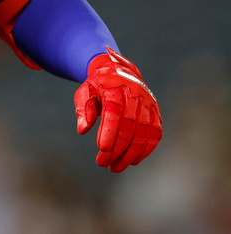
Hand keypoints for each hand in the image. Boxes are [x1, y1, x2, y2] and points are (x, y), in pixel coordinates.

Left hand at [74, 47, 161, 171]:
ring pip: (143, 133)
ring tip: (116, 167)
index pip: (113, 113)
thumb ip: (83, 108)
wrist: (118, 70)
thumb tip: (83, 130)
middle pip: (129, 127)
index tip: (102, 149)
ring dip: (130, 154)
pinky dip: (146, 150)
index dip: (109, 132)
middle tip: (103, 163)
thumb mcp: (85, 91)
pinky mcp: (156, 112)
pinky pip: (155, 134)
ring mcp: (148, 104)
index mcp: (115, 88)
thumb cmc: (98, 84)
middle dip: (117, 148)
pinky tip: (133, 161)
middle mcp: (135, 96)